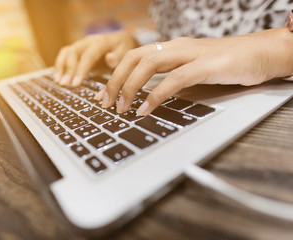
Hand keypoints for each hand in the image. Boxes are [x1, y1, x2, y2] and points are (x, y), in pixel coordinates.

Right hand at [54, 30, 138, 85]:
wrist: (120, 41)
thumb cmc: (123, 49)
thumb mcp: (126, 52)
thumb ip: (119, 57)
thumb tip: (110, 58)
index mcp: (101, 42)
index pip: (88, 54)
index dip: (81, 69)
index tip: (76, 84)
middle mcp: (88, 41)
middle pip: (73, 52)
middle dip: (68, 69)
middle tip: (65, 85)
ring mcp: (81, 45)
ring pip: (66, 52)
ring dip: (61, 67)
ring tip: (60, 83)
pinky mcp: (77, 51)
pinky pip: (64, 55)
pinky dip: (59, 66)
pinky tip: (58, 79)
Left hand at [96, 27, 292, 115]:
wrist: (262, 53)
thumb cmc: (227, 64)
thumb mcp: (192, 68)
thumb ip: (171, 76)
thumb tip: (149, 93)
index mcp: (172, 47)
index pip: (135, 56)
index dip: (115, 73)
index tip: (103, 94)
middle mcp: (178, 47)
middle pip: (136, 57)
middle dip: (115, 80)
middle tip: (105, 103)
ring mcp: (192, 54)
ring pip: (150, 63)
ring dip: (130, 86)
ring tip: (120, 108)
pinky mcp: (208, 65)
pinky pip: (175, 79)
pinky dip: (156, 95)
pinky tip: (145, 109)